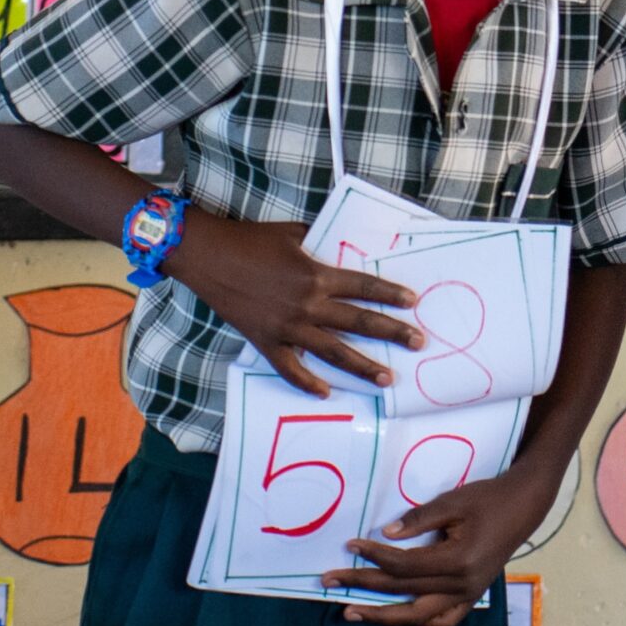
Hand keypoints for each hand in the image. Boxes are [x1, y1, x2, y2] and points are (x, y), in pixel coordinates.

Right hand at [165, 212, 421, 397]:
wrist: (207, 256)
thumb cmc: (251, 240)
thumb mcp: (293, 233)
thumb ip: (321, 241)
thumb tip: (341, 242)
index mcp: (317, 275)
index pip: (364, 287)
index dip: (391, 294)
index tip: (414, 303)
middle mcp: (307, 304)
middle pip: (359, 322)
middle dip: (393, 333)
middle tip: (418, 342)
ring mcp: (286, 327)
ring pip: (332, 352)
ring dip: (361, 366)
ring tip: (387, 377)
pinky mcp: (264, 341)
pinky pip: (289, 368)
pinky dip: (306, 383)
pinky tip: (326, 392)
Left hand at [325, 463, 556, 625]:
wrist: (525, 505)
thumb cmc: (489, 498)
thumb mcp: (455, 501)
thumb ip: (420, 518)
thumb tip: (386, 534)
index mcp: (458, 560)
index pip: (404, 566)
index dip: (374, 556)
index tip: (350, 546)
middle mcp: (462, 585)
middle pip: (403, 591)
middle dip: (363, 585)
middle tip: (330, 580)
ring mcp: (468, 595)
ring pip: (418, 616)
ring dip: (383, 616)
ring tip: (353, 612)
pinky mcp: (472, 596)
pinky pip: (442, 620)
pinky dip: (417, 622)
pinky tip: (397, 617)